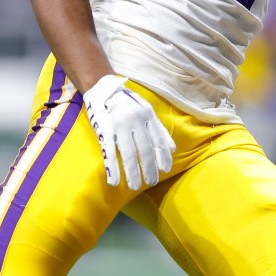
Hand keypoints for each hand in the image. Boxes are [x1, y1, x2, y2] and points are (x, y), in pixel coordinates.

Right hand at [83, 75, 175, 189]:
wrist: (104, 89)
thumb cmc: (128, 103)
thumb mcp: (147, 111)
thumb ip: (159, 129)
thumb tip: (172, 149)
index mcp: (148, 115)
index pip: (158, 139)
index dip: (163, 156)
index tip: (165, 170)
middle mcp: (136, 120)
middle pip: (145, 149)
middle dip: (149, 168)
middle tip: (151, 182)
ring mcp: (119, 125)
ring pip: (129, 153)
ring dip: (133, 172)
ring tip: (135, 186)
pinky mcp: (104, 130)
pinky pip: (109, 151)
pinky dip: (112, 168)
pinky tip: (114, 181)